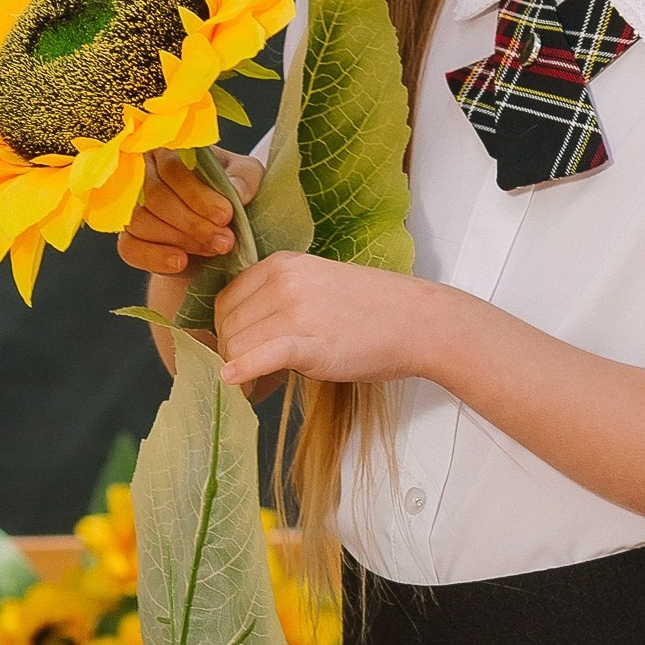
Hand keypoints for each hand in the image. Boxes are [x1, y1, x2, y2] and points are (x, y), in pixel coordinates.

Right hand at [120, 147, 257, 278]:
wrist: (216, 229)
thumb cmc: (226, 194)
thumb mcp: (244, 178)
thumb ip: (244, 178)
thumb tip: (237, 191)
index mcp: (167, 150)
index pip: (172, 168)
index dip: (198, 195)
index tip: (225, 216)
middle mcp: (141, 173)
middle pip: (154, 196)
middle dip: (193, 223)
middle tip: (224, 241)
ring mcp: (130, 208)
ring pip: (141, 222)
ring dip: (181, 240)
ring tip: (211, 249)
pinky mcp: (127, 238)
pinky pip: (129, 248)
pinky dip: (155, 257)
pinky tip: (180, 262)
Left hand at [214, 252, 446, 389]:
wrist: (417, 322)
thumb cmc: (373, 309)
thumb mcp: (318, 284)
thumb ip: (281, 297)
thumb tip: (245, 330)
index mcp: (282, 264)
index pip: (227, 299)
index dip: (227, 329)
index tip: (240, 348)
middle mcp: (283, 282)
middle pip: (227, 324)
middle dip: (232, 352)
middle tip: (251, 371)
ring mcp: (295, 311)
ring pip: (237, 344)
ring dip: (241, 367)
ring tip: (259, 381)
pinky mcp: (308, 343)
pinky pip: (259, 357)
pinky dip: (242, 371)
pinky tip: (234, 381)